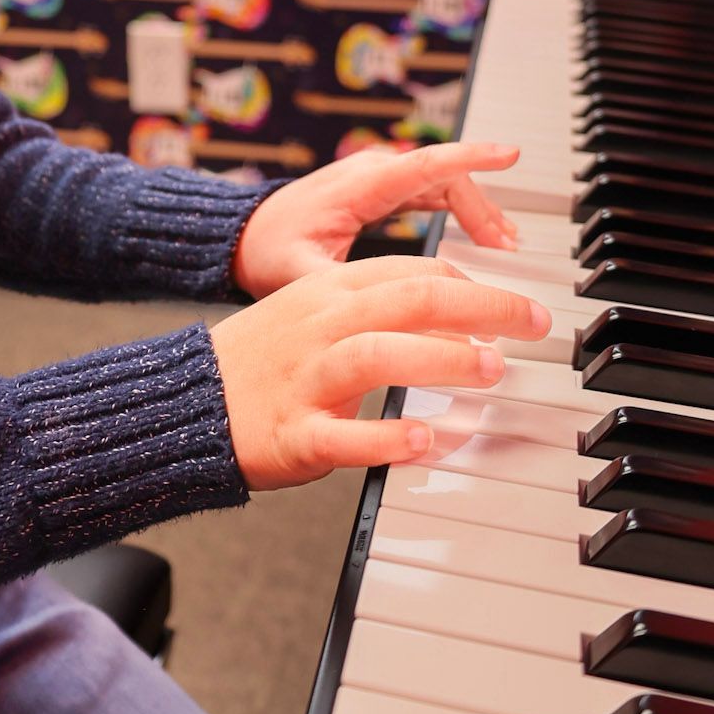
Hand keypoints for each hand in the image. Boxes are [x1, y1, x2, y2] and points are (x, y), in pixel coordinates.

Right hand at [210, 254, 550, 489]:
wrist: (182, 404)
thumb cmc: (260, 362)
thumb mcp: (313, 312)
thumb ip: (376, 306)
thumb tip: (456, 315)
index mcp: (328, 292)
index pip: (412, 271)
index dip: (473, 285)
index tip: (513, 309)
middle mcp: (320, 326)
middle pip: (409, 299)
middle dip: (482, 307)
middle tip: (531, 325)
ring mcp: (305, 379)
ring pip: (379, 353)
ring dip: (442, 359)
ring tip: (490, 371)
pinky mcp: (292, 433)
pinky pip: (342, 434)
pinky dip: (387, 437)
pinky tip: (426, 443)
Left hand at [231, 140, 521, 300]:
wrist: (244, 235)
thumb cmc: (267, 251)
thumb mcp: (299, 275)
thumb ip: (341, 288)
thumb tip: (382, 308)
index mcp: (359, 186)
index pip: (425, 164)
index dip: (470, 157)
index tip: (508, 154)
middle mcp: (372, 172)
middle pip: (444, 177)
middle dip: (482, 208)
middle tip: (508, 246)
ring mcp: (377, 177)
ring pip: (441, 183)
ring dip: (475, 209)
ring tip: (505, 244)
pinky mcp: (379, 189)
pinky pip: (431, 190)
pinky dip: (459, 209)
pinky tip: (481, 233)